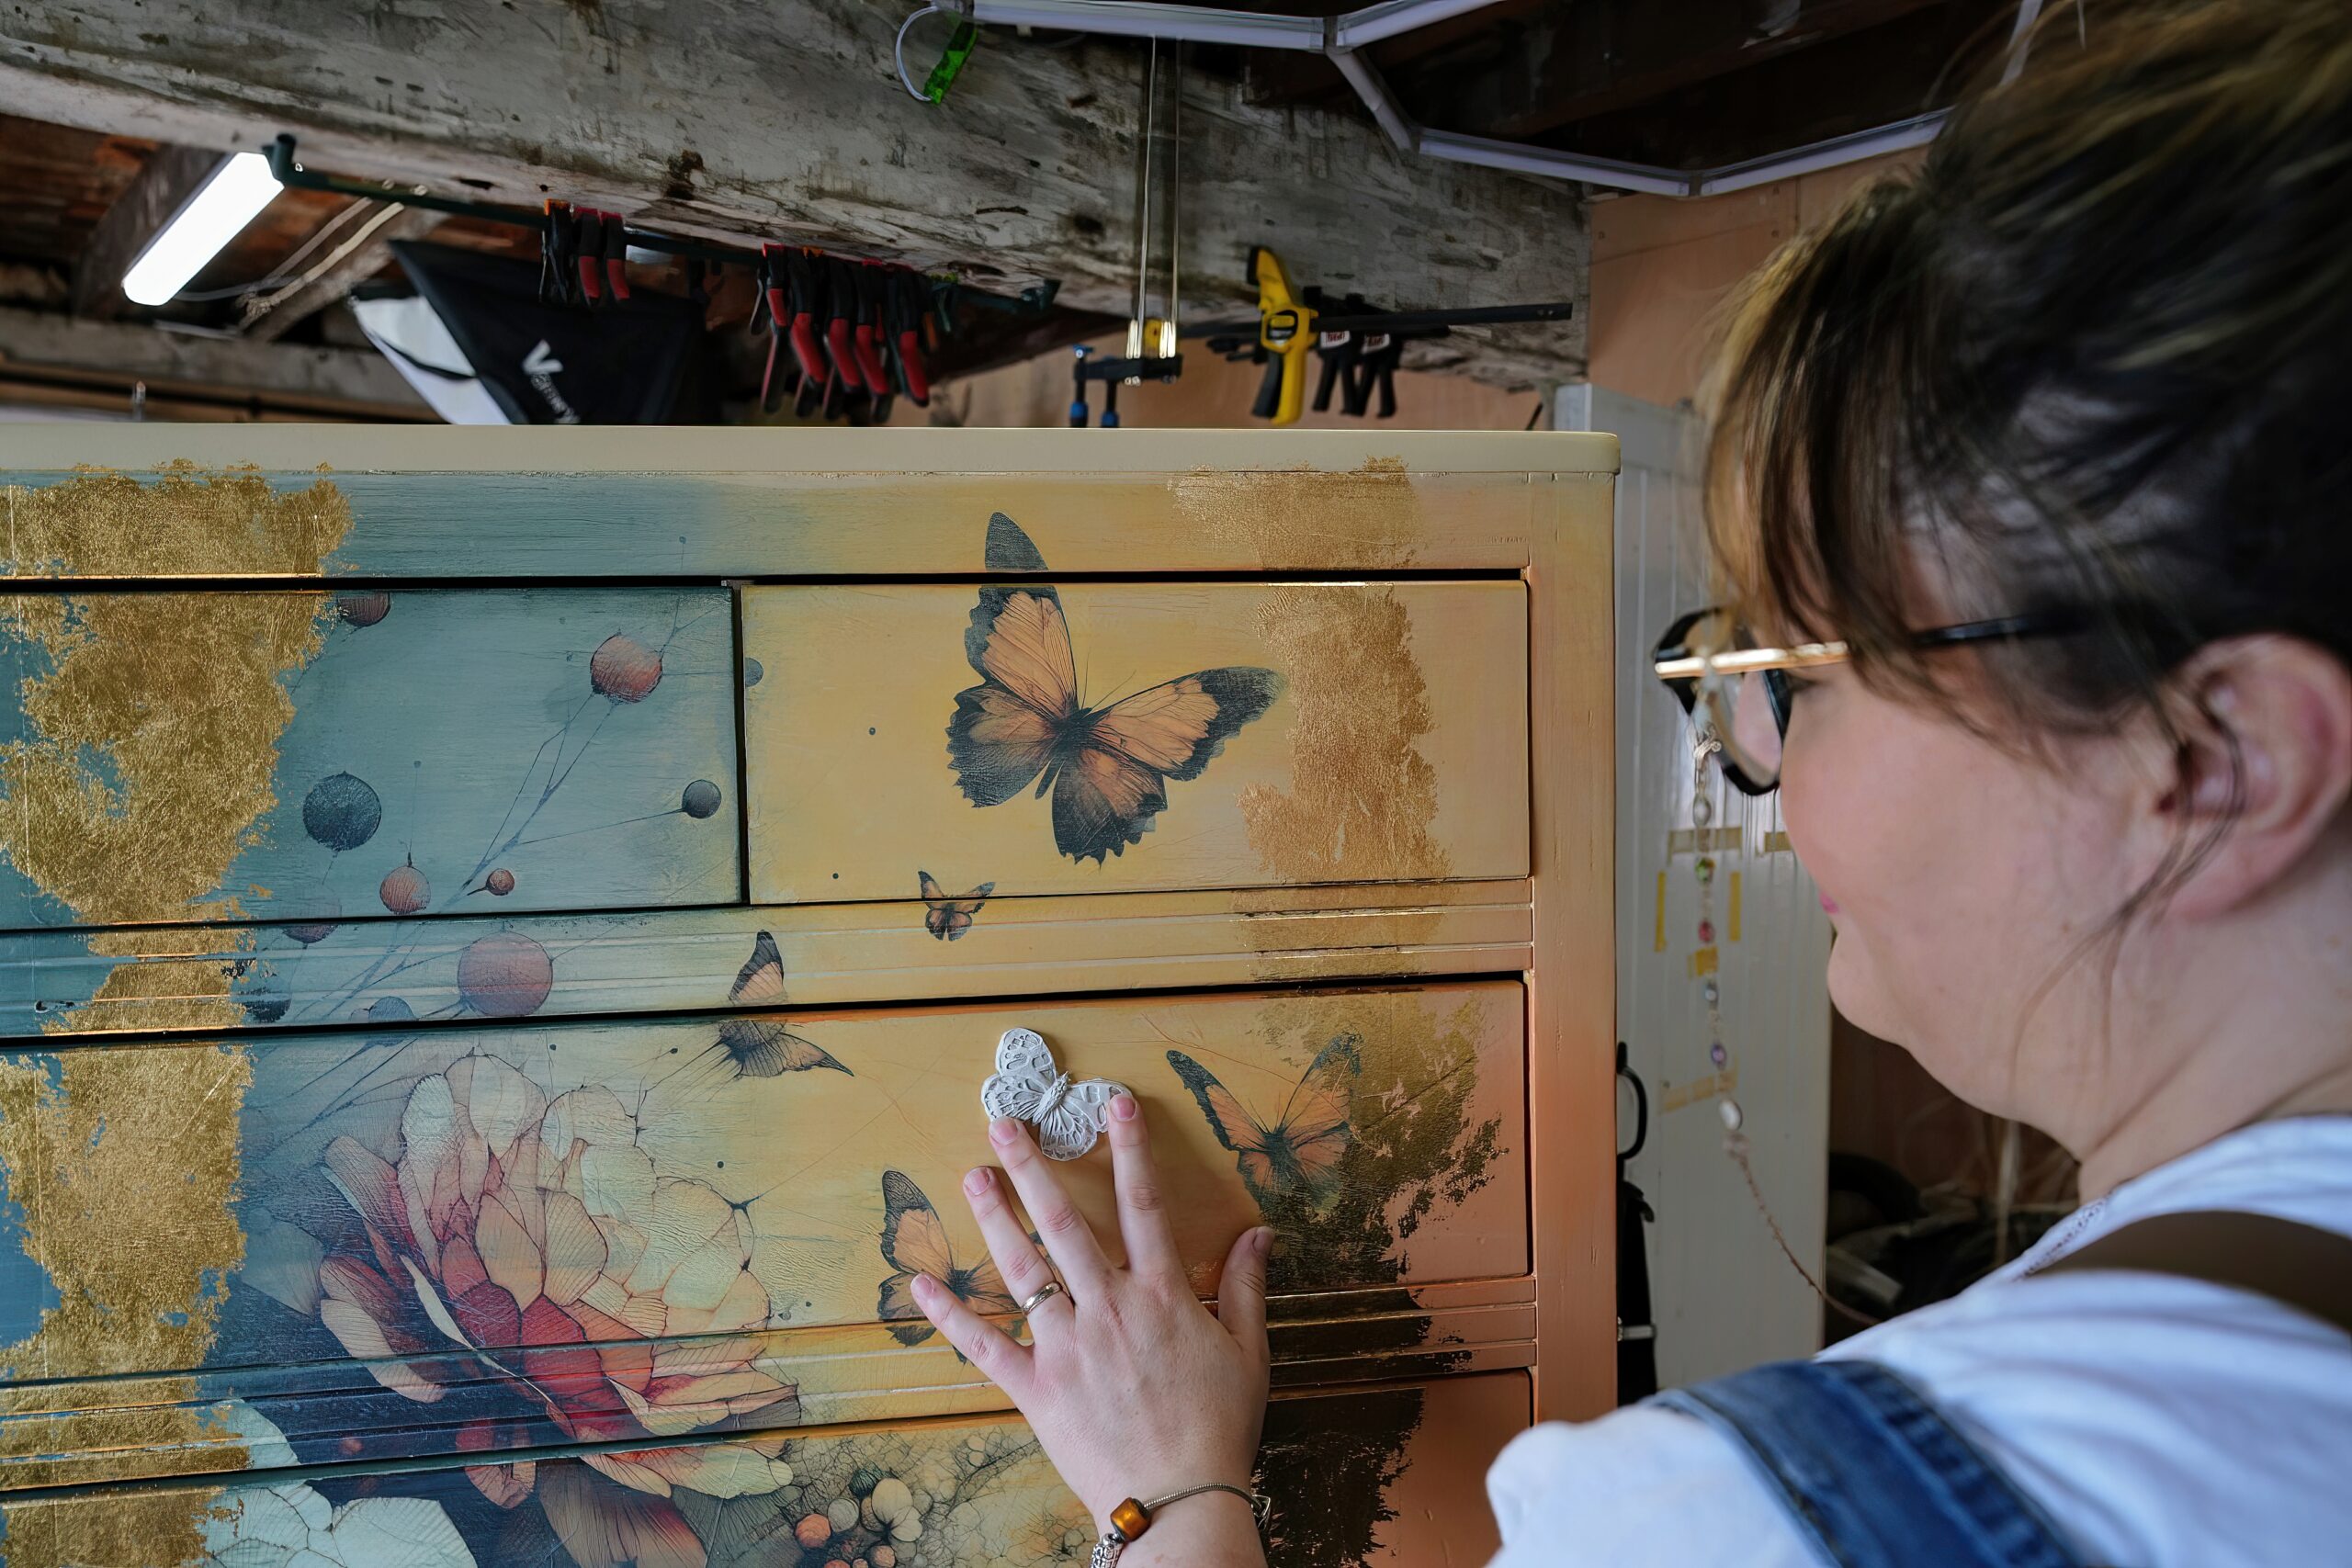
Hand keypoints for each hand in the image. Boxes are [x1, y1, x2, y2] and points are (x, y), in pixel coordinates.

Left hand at [912, 1095, 1272, 1548]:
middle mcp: (1109, 1308)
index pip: (1145, 1205)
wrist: (1181, 1501)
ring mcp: (1067, 1347)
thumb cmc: (1218, 1428)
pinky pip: (985, 1346)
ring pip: (1022, 1270)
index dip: (1130, 1150)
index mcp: (1161, 1295)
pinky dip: (950, 1316)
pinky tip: (922, 1283)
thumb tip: (1260, 1233)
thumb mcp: (1248, 1353)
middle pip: (1065, 1223)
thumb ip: (1245, 1287)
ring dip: (994, 1219)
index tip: (1114, 1106)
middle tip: (1004, 1123)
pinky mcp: (1036, 1389)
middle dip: (1032, 1167)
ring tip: (972, 1176)